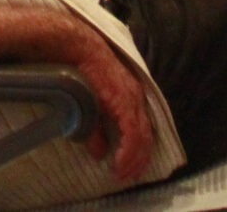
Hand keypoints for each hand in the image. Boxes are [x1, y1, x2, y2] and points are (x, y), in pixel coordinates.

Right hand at [68, 34, 155, 182]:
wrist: (79, 48)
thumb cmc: (83, 70)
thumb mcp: (90, 105)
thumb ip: (95, 129)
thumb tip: (99, 152)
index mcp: (131, 98)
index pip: (142, 131)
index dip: (139, 153)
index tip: (130, 170)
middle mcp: (136, 99)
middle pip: (146, 138)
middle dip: (139, 161)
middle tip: (129, 177)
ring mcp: (132, 99)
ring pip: (142, 137)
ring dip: (134, 159)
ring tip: (123, 174)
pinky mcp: (124, 100)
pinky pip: (132, 132)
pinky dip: (128, 150)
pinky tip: (119, 162)